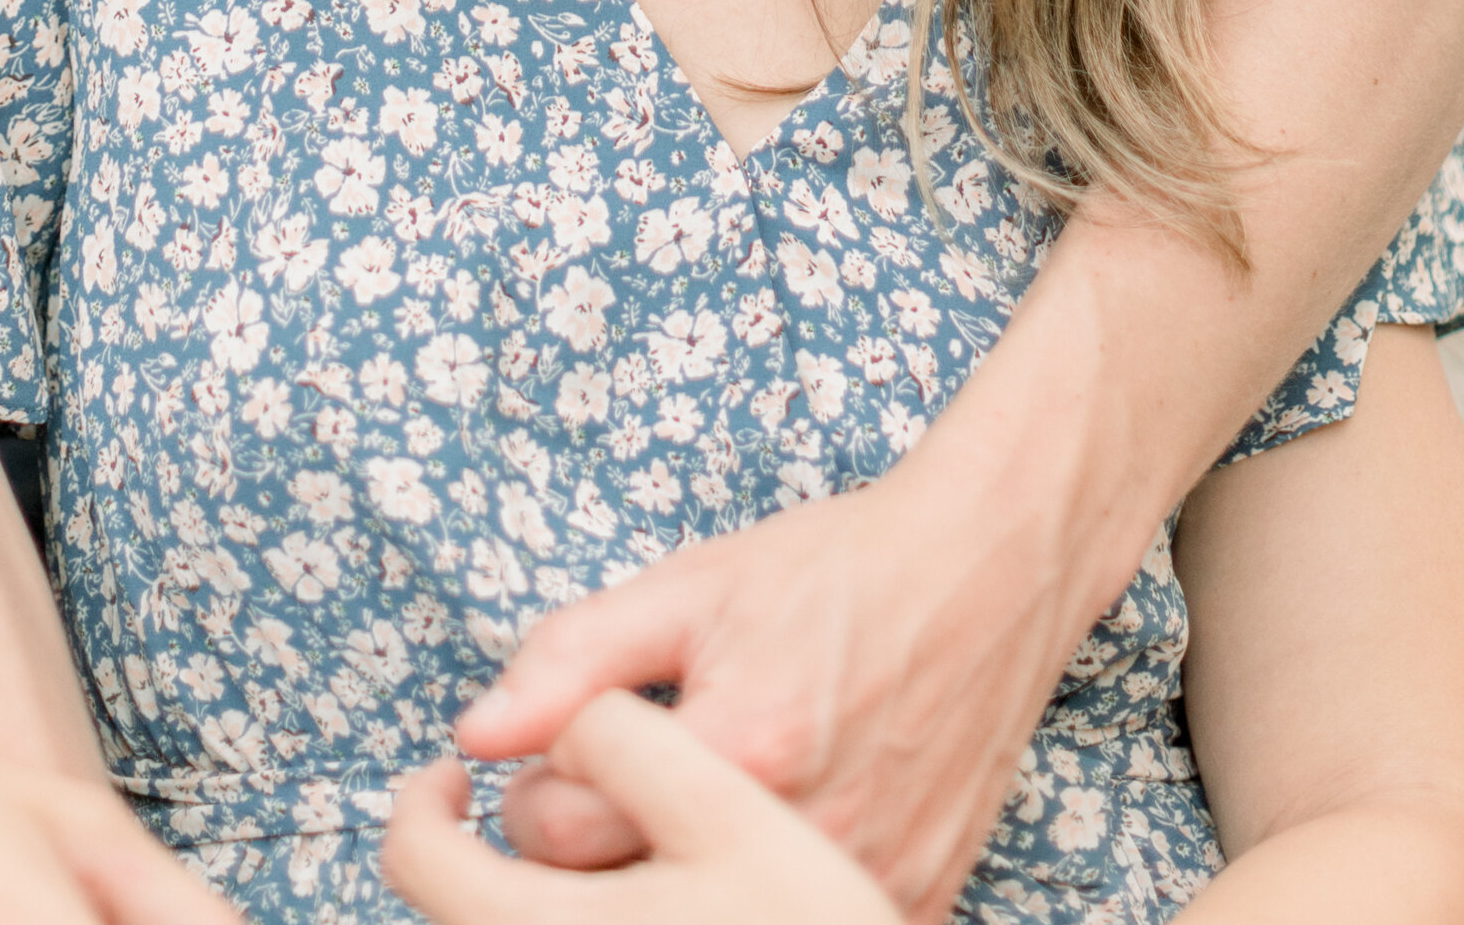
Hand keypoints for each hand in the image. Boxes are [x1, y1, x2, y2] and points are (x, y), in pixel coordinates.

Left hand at [449, 430, 1122, 924]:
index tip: (560, 755)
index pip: (558, 831)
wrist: (989, 573)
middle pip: (616, 901)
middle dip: (583, 845)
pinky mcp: (909, 903)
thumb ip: (574, 656)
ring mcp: (862, 884)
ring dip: (666, 884)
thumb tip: (474, 730)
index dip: (534, 788)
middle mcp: (802, 836)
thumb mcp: (693, 586)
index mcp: (737, 750)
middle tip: (606, 783)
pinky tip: (755, 841)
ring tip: (678, 810)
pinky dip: (751, 905)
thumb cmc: (838, 572)